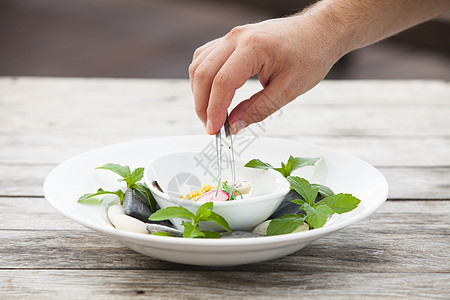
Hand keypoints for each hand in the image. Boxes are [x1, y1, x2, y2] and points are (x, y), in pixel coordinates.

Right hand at [189, 14, 342, 134]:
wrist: (320, 32)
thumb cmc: (311, 55)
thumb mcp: (288, 90)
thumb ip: (257, 110)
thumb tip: (234, 126)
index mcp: (253, 47)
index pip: (222, 82)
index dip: (214, 110)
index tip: (216, 130)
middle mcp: (237, 37)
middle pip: (203, 73)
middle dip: (202, 105)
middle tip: (212, 127)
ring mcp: (232, 36)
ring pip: (199, 65)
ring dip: (200, 92)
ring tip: (211, 114)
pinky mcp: (232, 39)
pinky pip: (205, 57)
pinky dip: (204, 78)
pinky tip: (212, 93)